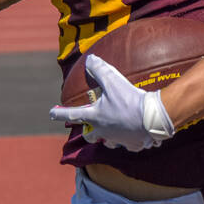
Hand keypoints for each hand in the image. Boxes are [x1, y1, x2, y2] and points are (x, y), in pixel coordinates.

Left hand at [49, 54, 174, 151]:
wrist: (152, 118)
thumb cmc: (130, 100)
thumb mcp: (113, 81)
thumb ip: (99, 70)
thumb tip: (89, 59)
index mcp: (95, 117)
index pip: (72, 115)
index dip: (60, 113)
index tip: (51, 113)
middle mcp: (103, 131)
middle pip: (90, 135)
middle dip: (88, 131)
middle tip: (88, 127)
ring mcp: (117, 140)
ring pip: (107, 141)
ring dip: (107, 136)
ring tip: (113, 129)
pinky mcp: (132, 144)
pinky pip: (126, 144)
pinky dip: (127, 139)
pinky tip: (133, 133)